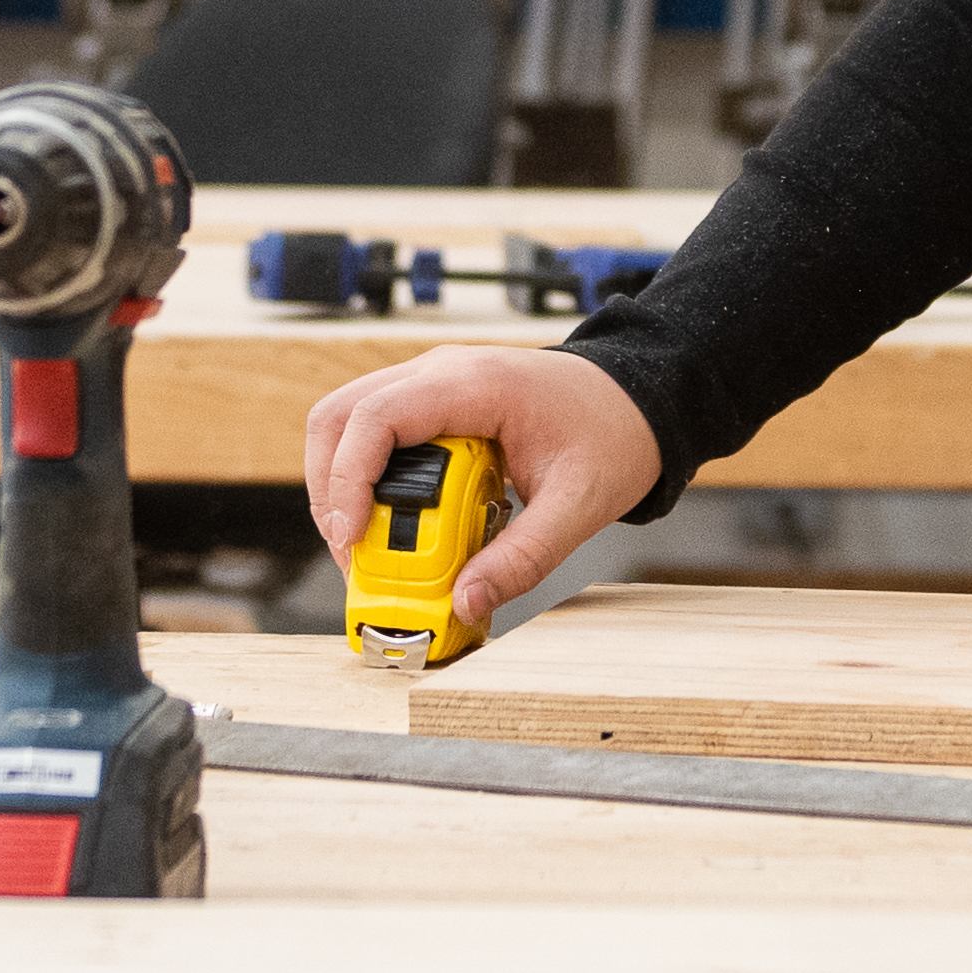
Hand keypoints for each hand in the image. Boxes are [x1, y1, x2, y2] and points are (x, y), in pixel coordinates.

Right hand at [298, 345, 660, 633]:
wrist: (639, 398)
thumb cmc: (614, 433)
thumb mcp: (579, 506)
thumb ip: (523, 558)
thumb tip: (464, 600)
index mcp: (475, 383)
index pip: (378, 417)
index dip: (348, 479)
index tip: (352, 538)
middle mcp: (441, 372)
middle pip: (340, 415)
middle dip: (331, 489)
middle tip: (351, 553)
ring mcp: (432, 382)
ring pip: (346, 421)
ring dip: (342, 484)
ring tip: (366, 545)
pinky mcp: (433, 402)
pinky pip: (375, 432)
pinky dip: (366, 477)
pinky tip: (390, 521)